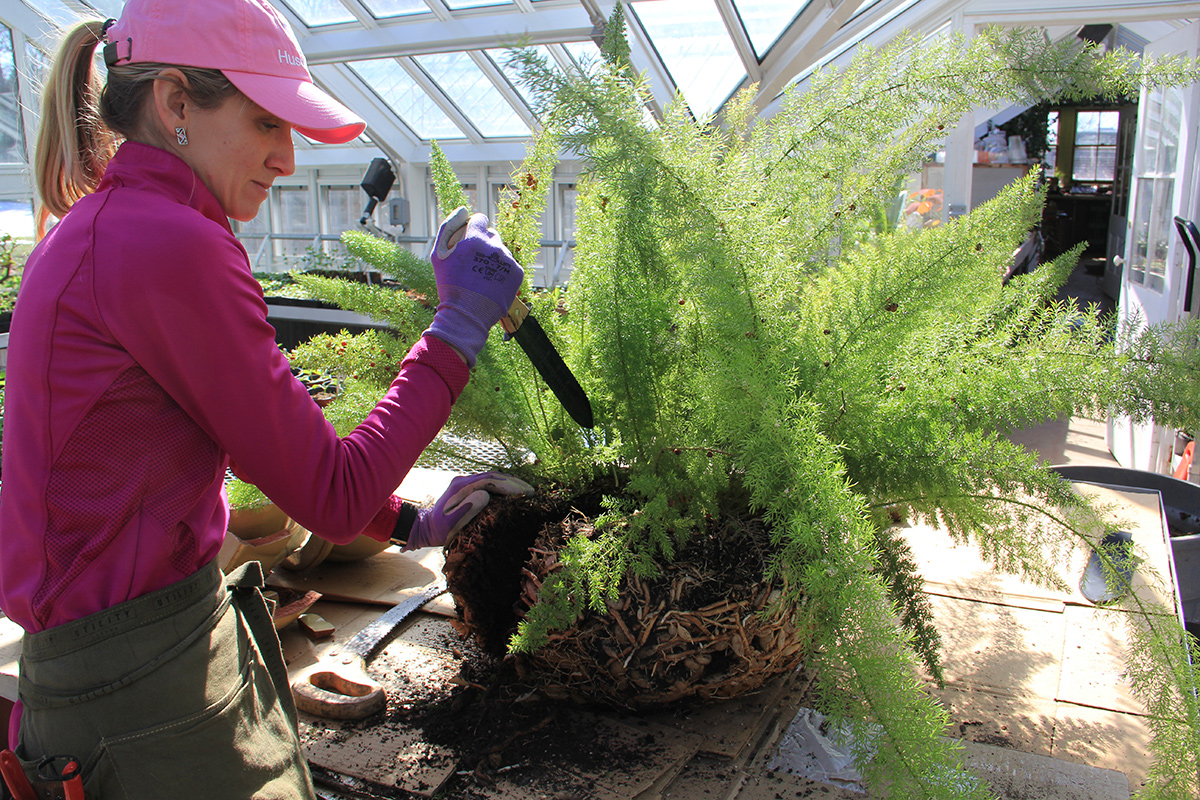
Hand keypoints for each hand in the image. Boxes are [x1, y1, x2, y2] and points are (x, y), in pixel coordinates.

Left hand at [400, 472, 533, 549]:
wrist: (423, 528)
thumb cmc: (437, 530)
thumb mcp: (450, 523)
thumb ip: (466, 509)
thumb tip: (485, 495)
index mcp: (461, 487)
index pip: (491, 480)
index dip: (509, 486)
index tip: (525, 493)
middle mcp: (464, 480)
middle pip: (494, 476)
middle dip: (514, 483)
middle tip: (532, 492)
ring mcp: (465, 483)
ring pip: (493, 478)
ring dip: (510, 483)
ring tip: (527, 492)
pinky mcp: (467, 489)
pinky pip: (489, 483)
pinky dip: (503, 487)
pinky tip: (513, 494)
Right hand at [426, 207, 523, 367]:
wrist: (466, 315)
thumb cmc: (450, 285)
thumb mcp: (439, 254)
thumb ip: (449, 226)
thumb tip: (463, 210)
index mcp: (475, 237)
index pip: (480, 218)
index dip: (472, 229)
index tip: (468, 242)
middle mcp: (494, 245)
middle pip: (492, 235)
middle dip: (483, 244)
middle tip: (473, 265)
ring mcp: (507, 259)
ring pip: (501, 251)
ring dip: (493, 259)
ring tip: (481, 278)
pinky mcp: (517, 273)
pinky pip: (510, 265)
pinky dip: (503, 272)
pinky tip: (491, 284)